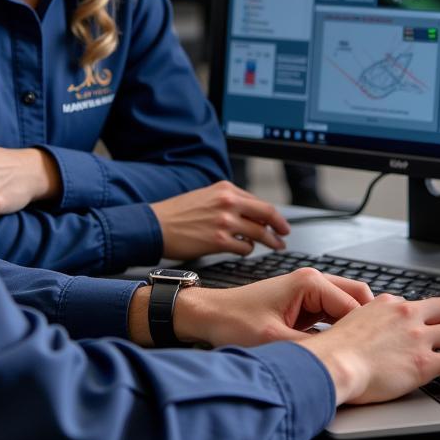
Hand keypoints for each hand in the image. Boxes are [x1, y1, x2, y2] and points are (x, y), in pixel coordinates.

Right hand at [149, 182, 289, 258]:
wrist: (156, 226)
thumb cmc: (177, 213)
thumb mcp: (205, 196)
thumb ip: (228, 201)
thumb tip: (250, 213)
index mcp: (225, 189)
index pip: (259, 202)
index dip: (274, 215)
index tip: (280, 223)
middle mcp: (228, 202)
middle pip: (266, 215)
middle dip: (279, 228)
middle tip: (284, 235)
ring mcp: (225, 222)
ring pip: (259, 233)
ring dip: (269, 242)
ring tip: (274, 247)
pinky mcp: (219, 241)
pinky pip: (244, 248)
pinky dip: (248, 250)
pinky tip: (244, 250)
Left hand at [174, 268, 374, 347]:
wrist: (209, 316)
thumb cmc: (233, 320)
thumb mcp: (273, 341)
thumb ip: (310, 351)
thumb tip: (338, 364)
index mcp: (309, 282)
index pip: (356, 306)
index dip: (367, 332)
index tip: (375, 355)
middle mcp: (312, 282)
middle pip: (358, 299)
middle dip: (366, 325)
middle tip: (373, 353)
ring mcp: (309, 292)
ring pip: (347, 308)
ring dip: (353, 329)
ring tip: (359, 354)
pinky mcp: (303, 305)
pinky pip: (333, 316)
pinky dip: (340, 331)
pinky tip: (340, 351)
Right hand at [302, 294, 439, 405]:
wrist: (335, 363)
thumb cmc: (336, 350)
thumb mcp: (349, 321)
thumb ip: (366, 321)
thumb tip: (367, 330)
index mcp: (386, 304)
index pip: (413, 304)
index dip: (420, 317)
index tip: (421, 327)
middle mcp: (405, 315)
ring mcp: (418, 337)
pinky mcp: (425, 362)